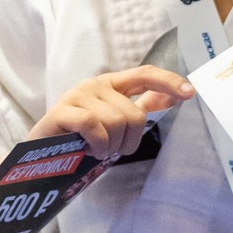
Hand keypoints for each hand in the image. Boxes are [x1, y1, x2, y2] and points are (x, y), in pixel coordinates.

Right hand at [27, 67, 194, 163]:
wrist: (42, 158)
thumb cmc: (81, 140)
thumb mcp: (114, 123)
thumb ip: (140, 108)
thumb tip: (171, 98)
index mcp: (111, 84)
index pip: (144, 74)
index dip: (168, 82)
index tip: (190, 93)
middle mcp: (95, 85)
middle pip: (133, 114)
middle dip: (129, 141)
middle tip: (112, 150)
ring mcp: (78, 96)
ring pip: (116, 123)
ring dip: (109, 147)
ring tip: (95, 150)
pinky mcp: (62, 111)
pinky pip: (95, 126)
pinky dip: (96, 145)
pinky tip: (87, 150)